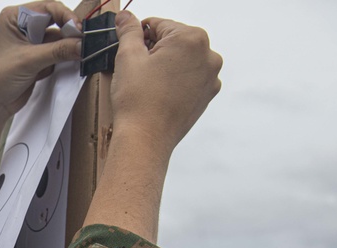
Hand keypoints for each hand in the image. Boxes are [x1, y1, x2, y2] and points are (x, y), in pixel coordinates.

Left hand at [0, 2, 86, 120]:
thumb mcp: (29, 61)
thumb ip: (58, 51)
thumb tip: (82, 44)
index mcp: (14, 18)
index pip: (47, 8)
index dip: (65, 16)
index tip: (78, 30)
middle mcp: (23, 27)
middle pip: (55, 22)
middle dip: (66, 35)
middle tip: (80, 44)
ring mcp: (31, 43)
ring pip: (58, 40)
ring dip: (63, 51)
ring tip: (64, 61)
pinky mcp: (37, 58)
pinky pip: (57, 54)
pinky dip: (58, 61)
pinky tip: (47, 71)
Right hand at [111, 11, 222, 154]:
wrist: (146, 139)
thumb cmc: (139, 101)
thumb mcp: (127, 57)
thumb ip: (129, 31)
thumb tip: (126, 18)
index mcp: (191, 39)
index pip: (160, 24)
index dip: (140, 35)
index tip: (129, 47)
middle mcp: (208, 55)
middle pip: (174, 42)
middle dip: (155, 50)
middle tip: (137, 69)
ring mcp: (210, 77)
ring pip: (182, 60)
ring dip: (166, 65)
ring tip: (147, 84)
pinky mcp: (206, 95)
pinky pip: (189, 79)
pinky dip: (175, 81)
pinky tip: (159, 93)